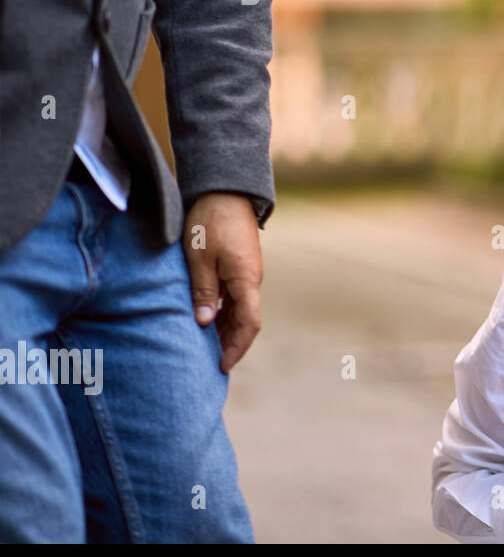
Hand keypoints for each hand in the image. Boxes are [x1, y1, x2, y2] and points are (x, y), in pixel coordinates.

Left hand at [184, 192, 263, 373]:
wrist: (224, 191)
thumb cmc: (210, 222)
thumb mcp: (200, 257)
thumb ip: (203, 290)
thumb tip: (203, 323)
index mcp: (246, 280)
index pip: (249, 323)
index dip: (237, 347)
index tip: (222, 365)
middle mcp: (251, 280)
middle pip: (245, 320)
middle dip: (229, 343)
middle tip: (210, 363)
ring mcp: (246, 273)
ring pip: (238, 310)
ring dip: (223, 328)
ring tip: (204, 346)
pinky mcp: (238, 267)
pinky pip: (233, 297)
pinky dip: (221, 313)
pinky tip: (205, 319)